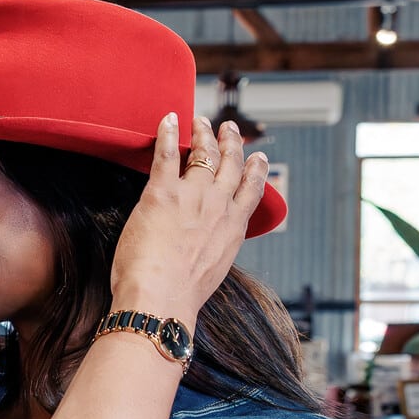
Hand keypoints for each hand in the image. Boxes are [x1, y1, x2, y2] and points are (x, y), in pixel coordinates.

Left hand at [110, 114, 267, 329]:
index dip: (256, 170)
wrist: (161, 299)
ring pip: (203, 154)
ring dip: (203, 134)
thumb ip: (211, 251)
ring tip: (201, 121)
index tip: (258, 158)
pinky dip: (168, 133)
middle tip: (228, 128)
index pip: (251, 191)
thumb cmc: (178, 295)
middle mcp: (219, 206)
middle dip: (231, 143)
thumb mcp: (210, 272)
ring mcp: (193, 196)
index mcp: (234, 228)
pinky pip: (167, 153)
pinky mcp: (162, 192)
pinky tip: (169, 119)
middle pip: (231, 164)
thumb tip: (202, 250)